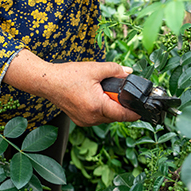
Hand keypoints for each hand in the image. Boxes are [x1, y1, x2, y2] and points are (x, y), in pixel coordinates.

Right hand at [4, 51, 140, 125]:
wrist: (46, 82)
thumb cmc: (67, 75)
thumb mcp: (94, 68)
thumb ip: (114, 70)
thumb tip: (129, 73)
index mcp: (96, 106)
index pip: (123, 114)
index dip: (135, 112)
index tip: (144, 109)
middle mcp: (91, 118)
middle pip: (116, 116)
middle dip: (121, 104)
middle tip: (119, 90)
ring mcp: (85, 121)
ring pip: (107, 117)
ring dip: (110, 107)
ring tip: (104, 91)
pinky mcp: (80, 120)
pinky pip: (97, 117)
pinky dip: (101, 108)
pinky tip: (96, 96)